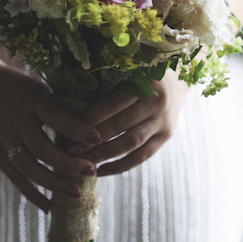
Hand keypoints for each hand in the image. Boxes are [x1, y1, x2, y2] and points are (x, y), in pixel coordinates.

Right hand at [0, 63, 102, 211]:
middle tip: (91, 172)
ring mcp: (3, 137)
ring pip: (28, 167)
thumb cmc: (20, 86)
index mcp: (32, 98)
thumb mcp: (41, 88)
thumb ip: (64, 107)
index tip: (98, 139)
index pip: (56, 115)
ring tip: (76, 194)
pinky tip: (49, 206)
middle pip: (41, 147)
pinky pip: (14, 177)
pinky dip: (32, 193)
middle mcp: (16, 118)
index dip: (76, 128)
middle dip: (67, 163)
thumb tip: (97, 127)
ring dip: (53, 183)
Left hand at [66, 72, 189, 175]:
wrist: (177, 80)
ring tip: (82, 163)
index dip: (89, 118)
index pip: (112, 103)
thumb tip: (68, 106)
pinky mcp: (167, 135)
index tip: (65, 129)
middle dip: (92, 140)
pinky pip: (143, 155)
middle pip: (120, 124)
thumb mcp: (126, 70)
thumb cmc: (138, 73)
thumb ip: (104, 83)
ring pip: (131, 142)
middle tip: (69, 151)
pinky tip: (101, 171)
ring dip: (105, 154)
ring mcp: (163, 119)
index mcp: (143, 80)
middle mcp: (156, 100)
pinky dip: (122, 165)